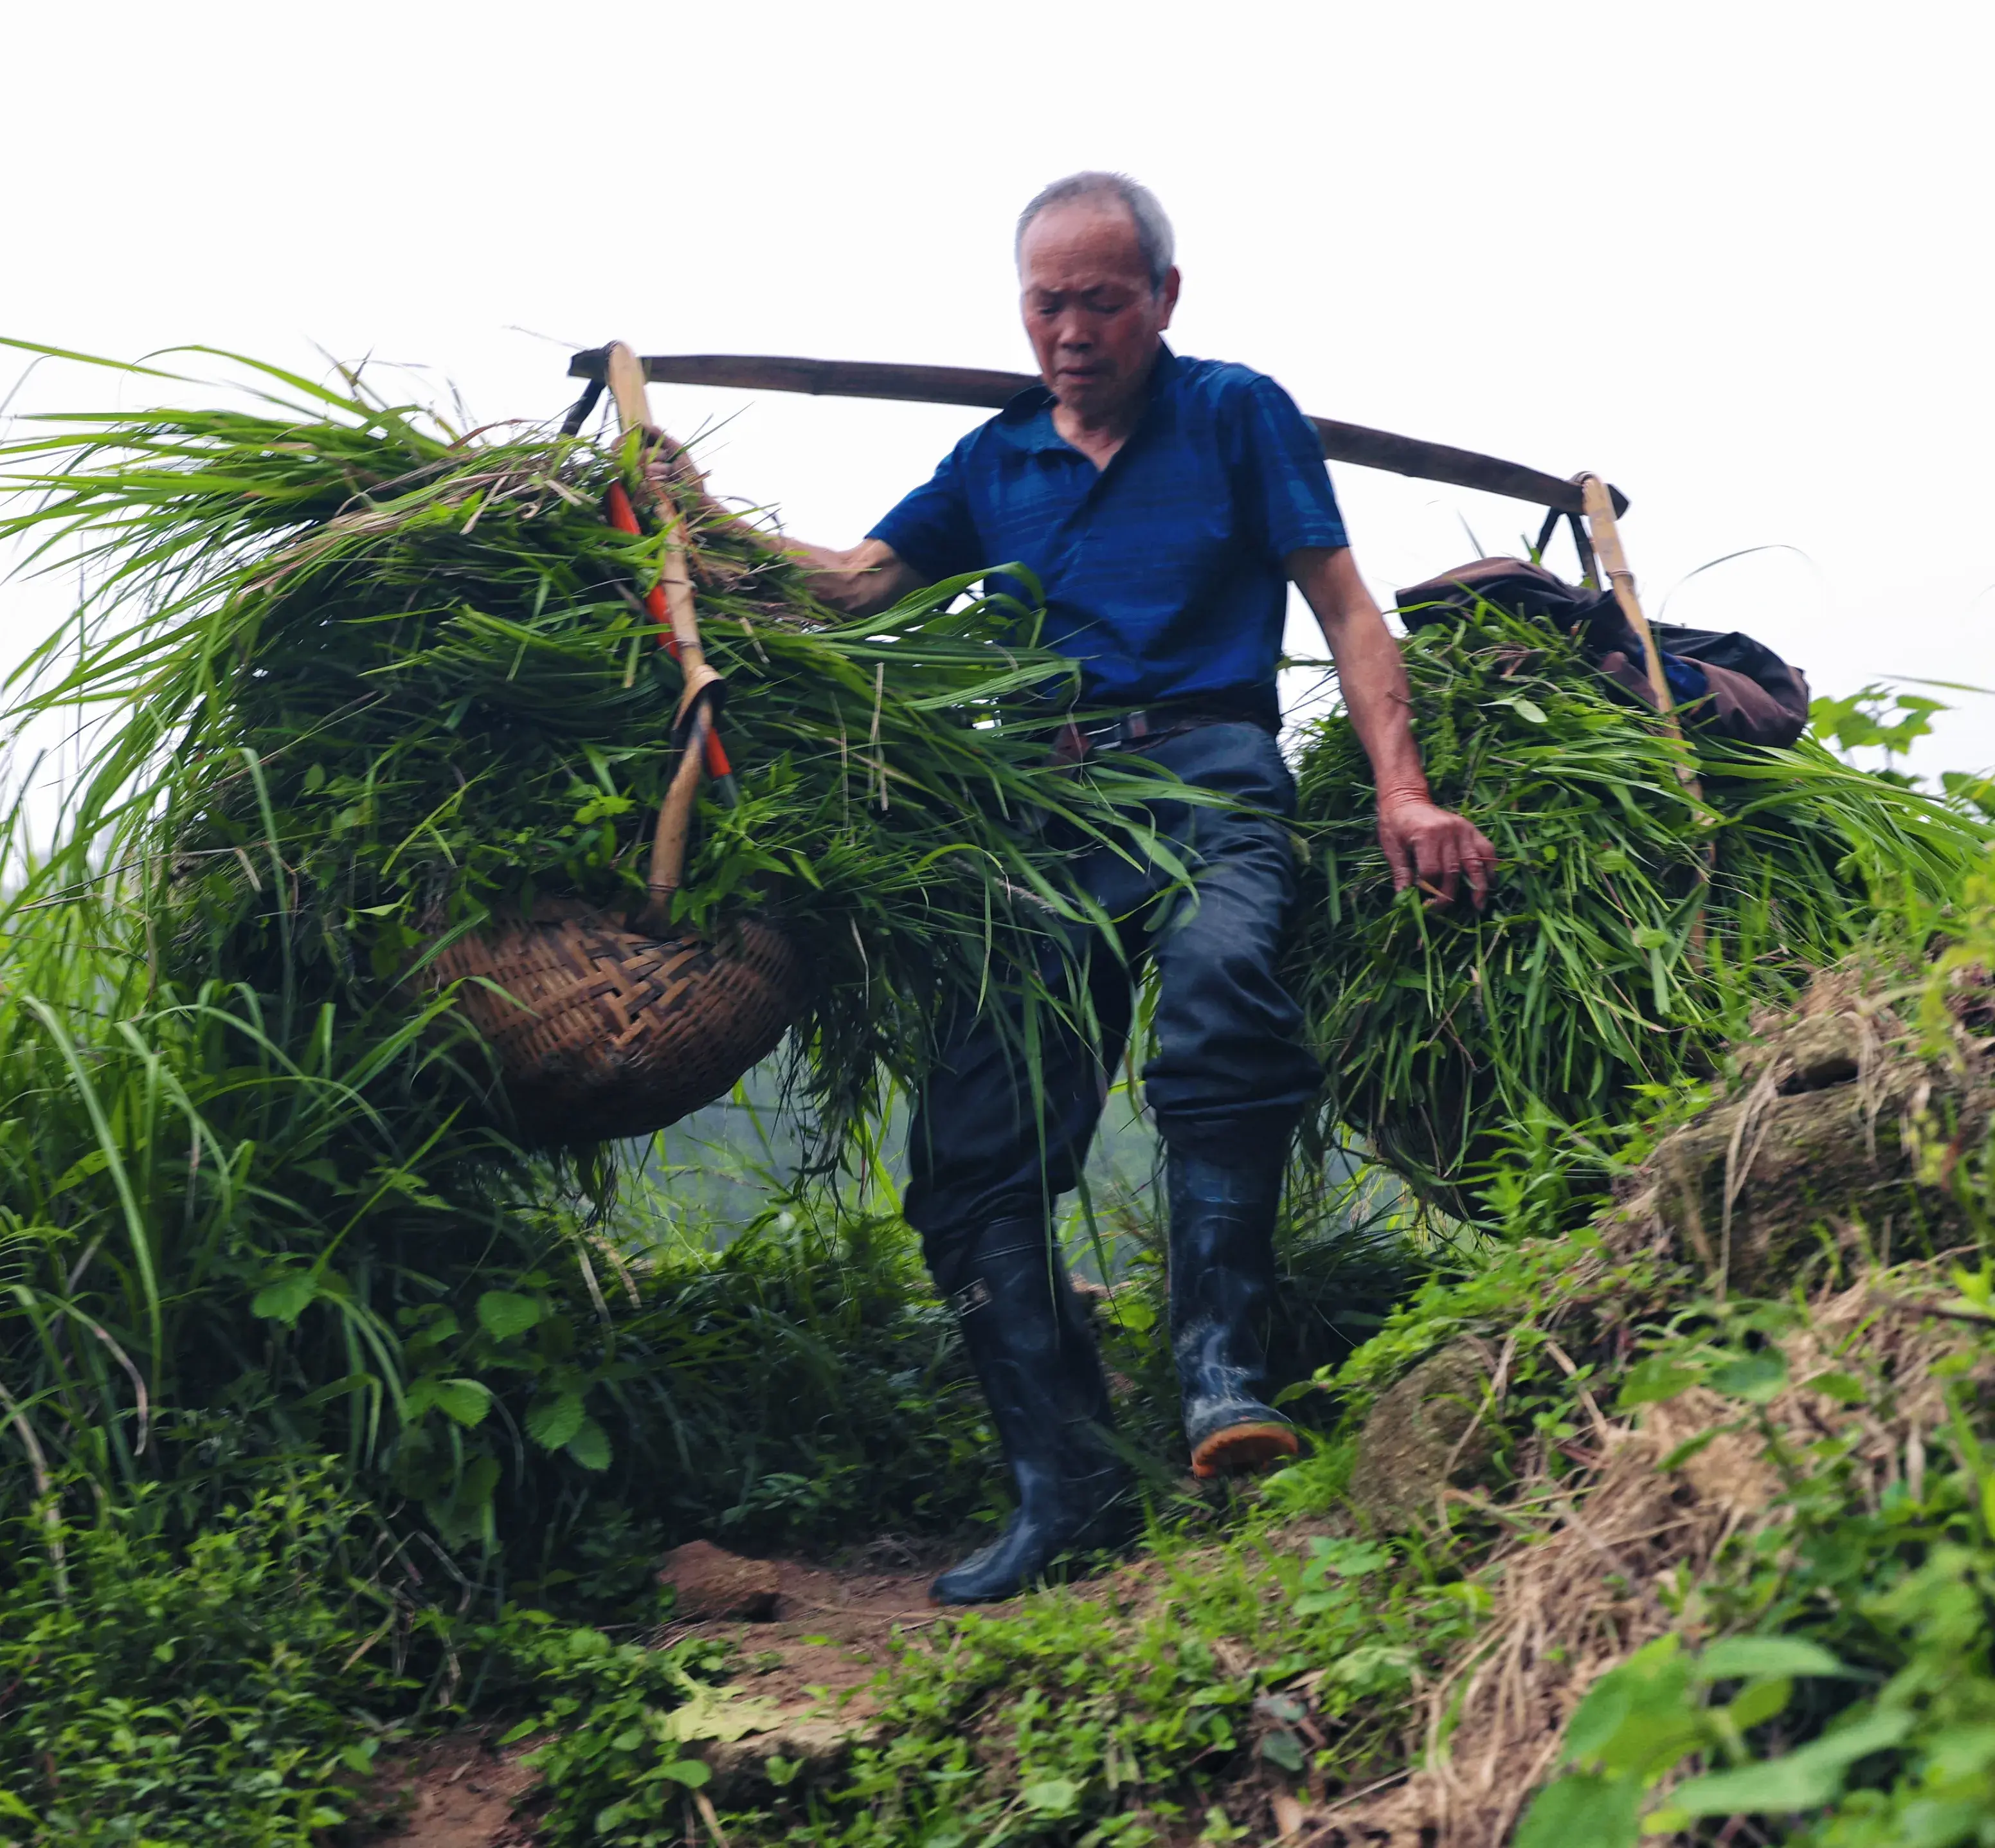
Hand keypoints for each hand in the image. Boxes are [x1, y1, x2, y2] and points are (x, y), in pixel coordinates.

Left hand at [1377, 793, 1496, 908]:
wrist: (1406, 799)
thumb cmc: (1395, 823)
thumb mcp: (1391, 846)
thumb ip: (1400, 872)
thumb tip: (1404, 898)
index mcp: (1426, 836)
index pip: (1432, 871)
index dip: (1429, 891)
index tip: (1425, 904)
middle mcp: (1448, 832)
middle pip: (1453, 871)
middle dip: (1449, 895)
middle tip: (1443, 910)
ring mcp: (1462, 829)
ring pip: (1475, 862)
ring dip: (1479, 886)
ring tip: (1479, 905)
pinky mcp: (1470, 828)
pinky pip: (1486, 849)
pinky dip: (1490, 866)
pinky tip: (1490, 882)